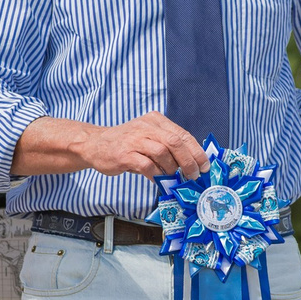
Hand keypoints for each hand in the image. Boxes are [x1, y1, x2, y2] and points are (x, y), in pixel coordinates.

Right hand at [12, 112, 210, 179]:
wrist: (95, 145)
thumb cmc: (127, 144)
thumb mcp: (148, 137)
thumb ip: (167, 146)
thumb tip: (192, 162)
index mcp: (155, 120)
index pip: (183, 134)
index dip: (197, 151)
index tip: (205, 166)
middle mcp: (146, 126)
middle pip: (176, 142)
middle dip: (189, 161)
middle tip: (194, 175)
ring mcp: (135, 139)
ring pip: (163, 152)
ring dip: (172, 169)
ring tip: (173, 177)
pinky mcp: (125, 154)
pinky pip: (147, 165)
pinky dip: (156, 174)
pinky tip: (158, 179)